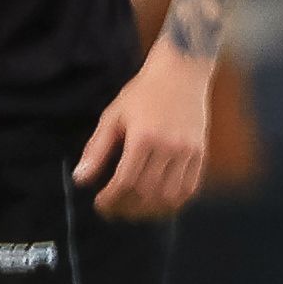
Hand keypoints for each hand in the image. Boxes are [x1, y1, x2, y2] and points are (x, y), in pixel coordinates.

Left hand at [75, 44, 216, 218]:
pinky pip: (190, 187)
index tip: (100, 203)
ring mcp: (188, 151)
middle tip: (114, 210)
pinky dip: (175, 200)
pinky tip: (160, 201)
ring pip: (170, 195)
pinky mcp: (201, 153)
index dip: (111, 199)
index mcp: (144, 138)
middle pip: (147, 192)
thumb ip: (97, 149)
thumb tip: (81, 178)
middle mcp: (169, 147)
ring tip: (135, 209)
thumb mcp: (113, 116)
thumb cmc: (143, 92)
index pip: (125, 182)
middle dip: (128, 207)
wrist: (182, 73)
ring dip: (151, 209)